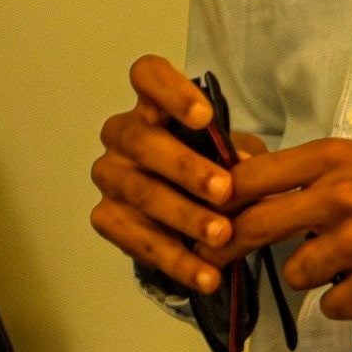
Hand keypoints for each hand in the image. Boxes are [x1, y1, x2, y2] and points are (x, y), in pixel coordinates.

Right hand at [89, 55, 246, 293]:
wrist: (182, 216)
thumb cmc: (207, 169)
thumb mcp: (228, 156)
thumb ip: (238, 156)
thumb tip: (246, 167)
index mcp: (151, 105)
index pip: (147, 77)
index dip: (172, 92)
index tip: (205, 117)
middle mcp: (122, 135)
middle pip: (143, 141)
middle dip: (186, 167)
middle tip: (224, 190)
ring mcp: (110, 176)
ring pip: (140, 192)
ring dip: (184, 216)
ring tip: (221, 236)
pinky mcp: (105, 217)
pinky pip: (137, 240)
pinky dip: (176, 260)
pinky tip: (206, 274)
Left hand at [211, 140, 351, 319]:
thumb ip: (313, 176)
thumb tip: (251, 190)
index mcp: (334, 160)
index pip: (250, 177)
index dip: (216, 200)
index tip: (200, 217)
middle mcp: (340, 196)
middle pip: (253, 227)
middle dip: (228, 248)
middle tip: (214, 260)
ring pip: (295, 274)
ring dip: (311, 277)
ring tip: (347, 265)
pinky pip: (333, 305)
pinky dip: (346, 302)